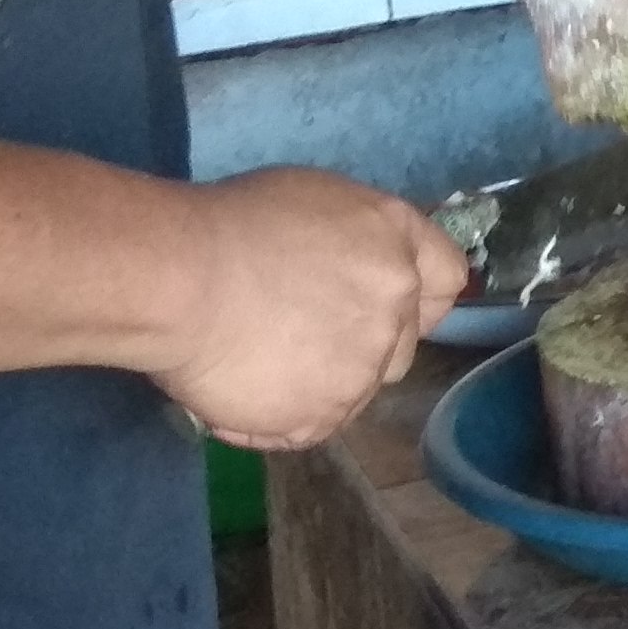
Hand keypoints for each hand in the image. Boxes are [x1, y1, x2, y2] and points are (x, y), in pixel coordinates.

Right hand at [159, 168, 472, 451]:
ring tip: (259, 358)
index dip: (415, 295)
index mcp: (396, 242)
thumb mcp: (316, 202)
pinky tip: (243, 386)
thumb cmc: (232, 225)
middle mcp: (395, 306)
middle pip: (401, 343)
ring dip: (319, 381)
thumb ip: (358, 242)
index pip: (446, 279)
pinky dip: (280, 416)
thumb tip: (356, 272)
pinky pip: (311, 425)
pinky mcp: (323, 418)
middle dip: (362, 342)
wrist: (181, 281)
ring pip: (356, 389)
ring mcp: (363, 368)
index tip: (379, 303)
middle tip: (298, 331)